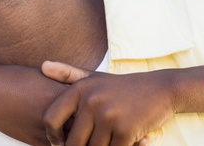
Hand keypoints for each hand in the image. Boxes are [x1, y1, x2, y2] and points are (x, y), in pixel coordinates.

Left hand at [41, 61, 178, 145]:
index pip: (51, 119)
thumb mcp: (95, 77)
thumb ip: (68, 74)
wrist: (161, 90)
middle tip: (90, 143)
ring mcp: (108, 116)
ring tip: (106, 141)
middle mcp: (92, 101)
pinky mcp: (125, 131)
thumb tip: (43, 66)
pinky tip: (123, 143)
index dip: (52, 136)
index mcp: (80, 89)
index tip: (59, 143)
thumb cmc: (123, 87)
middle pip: (72, 142)